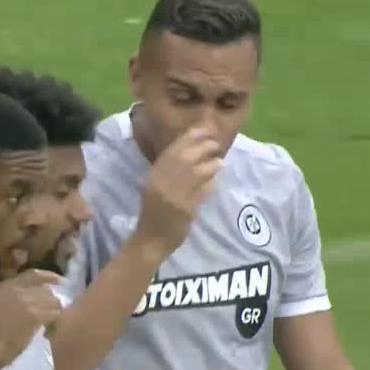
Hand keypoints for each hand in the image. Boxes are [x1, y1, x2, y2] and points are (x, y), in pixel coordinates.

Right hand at [0, 269, 63, 368]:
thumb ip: (16, 296)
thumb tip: (41, 293)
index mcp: (7, 286)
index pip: (34, 274)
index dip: (50, 276)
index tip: (61, 282)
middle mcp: (16, 289)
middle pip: (46, 290)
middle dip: (52, 303)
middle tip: (51, 316)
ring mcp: (25, 302)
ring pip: (53, 302)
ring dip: (54, 314)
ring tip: (47, 326)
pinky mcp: (33, 316)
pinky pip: (54, 315)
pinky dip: (54, 324)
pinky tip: (46, 333)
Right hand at [134, 127, 223, 252]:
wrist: (150, 239)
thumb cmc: (153, 212)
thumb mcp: (155, 187)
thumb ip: (168, 172)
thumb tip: (190, 151)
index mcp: (153, 176)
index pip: (172, 151)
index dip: (189, 137)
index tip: (202, 129)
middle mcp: (162, 183)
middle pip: (186, 158)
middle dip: (203, 146)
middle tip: (215, 143)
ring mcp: (175, 197)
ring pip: (197, 173)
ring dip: (211, 164)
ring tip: (218, 161)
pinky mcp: (186, 209)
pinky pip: (203, 191)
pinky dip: (211, 183)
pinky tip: (215, 180)